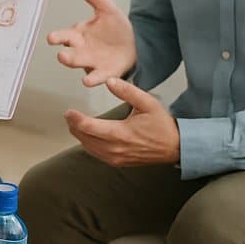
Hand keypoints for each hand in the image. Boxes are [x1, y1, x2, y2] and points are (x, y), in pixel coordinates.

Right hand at [47, 0, 136, 86]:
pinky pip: (96, 77)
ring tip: (69, 63)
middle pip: (69, 53)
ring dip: (74, 64)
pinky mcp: (104, 73)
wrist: (137, 43)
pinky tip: (88, 81)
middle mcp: (81, 50)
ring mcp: (91, 62)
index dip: (56, 37)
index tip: (51, 39)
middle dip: (65, 55)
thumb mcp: (107, 9)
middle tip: (61, 55)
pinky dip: (92, 79)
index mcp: (78, 34)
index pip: (64, 36)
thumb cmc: (117, 28)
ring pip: (79, 64)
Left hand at [64, 77, 179, 166]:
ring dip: (79, 136)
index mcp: (121, 133)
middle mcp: (116, 148)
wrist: (176, 148)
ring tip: (74, 124)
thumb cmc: (162, 126)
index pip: (89, 127)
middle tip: (69, 115)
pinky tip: (87, 137)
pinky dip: (88, 145)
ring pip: (89, 148)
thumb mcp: (148, 103)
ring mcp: (117, 158)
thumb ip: (128, 91)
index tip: (69, 112)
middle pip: (85, 138)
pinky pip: (97, 155)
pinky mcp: (119, 162)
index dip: (75, 119)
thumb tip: (109, 81)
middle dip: (74, 126)